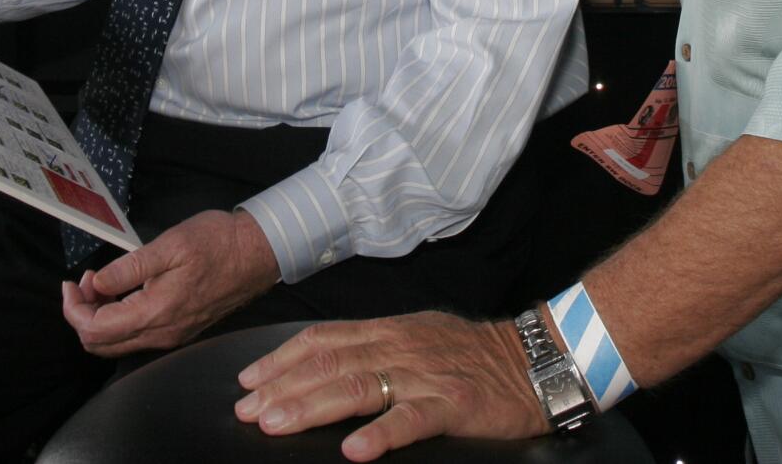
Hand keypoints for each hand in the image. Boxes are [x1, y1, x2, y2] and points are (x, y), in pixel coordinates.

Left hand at [60, 209, 279, 356]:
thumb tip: (97, 283)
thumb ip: (129, 267)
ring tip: (101, 284)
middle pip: (101, 345)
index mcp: (156, 312)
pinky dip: (119, 319)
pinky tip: (123, 292)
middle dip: (82, 315)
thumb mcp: (169, 245)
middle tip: (84, 282)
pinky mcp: (180, 329)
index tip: (71, 283)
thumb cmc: (219, 243)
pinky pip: (138, 337)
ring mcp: (172, 335)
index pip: (95, 329)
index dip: (73, 309)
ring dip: (100, 318)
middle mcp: (162, 333)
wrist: (258, 253)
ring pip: (118, 344)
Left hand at [233, 313, 544, 460]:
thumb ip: (374, 348)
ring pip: (359, 386)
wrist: (534, 361)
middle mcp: (401, 347)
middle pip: (330, 363)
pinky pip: (412, 419)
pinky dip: (381, 434)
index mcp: (389, 331)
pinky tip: (354, 449)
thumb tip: (321, 364)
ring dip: (312, 406)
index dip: (281, 359)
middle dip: (283, 387)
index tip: (247, 381)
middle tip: (246, 411)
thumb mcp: (417, 338)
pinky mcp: (454, 403)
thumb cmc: (471, 355)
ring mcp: (426, 375)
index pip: (324, 339)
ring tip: (277, 425)